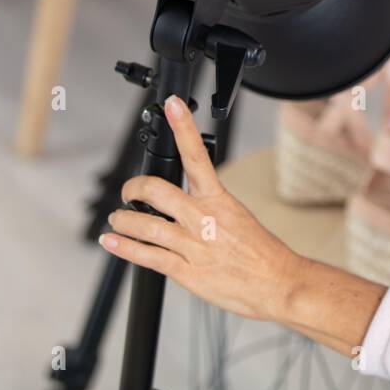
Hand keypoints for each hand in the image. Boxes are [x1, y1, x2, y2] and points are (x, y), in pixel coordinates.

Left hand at [99, 94, 304, 323]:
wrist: (277, 282)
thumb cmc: (261, 252)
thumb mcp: (239, 217)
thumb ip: (211, 207)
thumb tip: (187, 203)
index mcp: (219, 200)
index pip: (197, 155)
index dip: (183, 127)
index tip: (173, 106)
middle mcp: (203, 218)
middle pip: (156, 191)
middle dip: (133, 189)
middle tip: (128, 192)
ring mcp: (193, 245)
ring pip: (145, 225)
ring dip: (123, 219)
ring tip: (117, 219)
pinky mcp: (186, 271)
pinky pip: (147, 256)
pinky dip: (124, 247)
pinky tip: (111, 241)